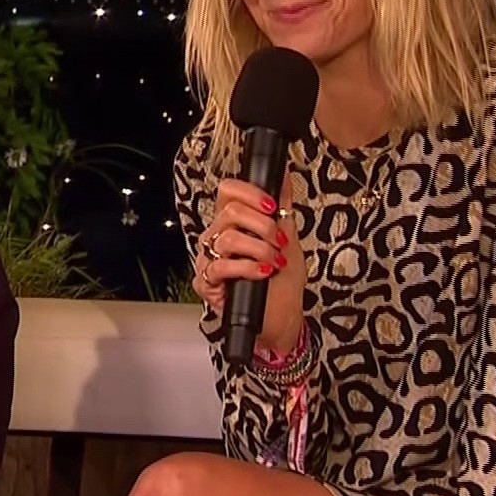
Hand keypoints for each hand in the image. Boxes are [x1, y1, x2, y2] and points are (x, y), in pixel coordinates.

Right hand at [192, 172, 304, 353]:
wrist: (281, 319)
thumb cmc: (282, 283)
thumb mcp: (288, 240)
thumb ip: (282, 209)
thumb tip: (284, 177)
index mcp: (234, 223)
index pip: (229, 192)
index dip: (250, 193)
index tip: (272, 206)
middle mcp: (218, 237)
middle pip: (229, 212)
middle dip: (262, 226)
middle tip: (278, 241)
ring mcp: (210, 259)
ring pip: (227, 239)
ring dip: (259, 249)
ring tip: (274, 261)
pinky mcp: (206, 282)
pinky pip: (221, 267)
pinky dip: (248, 268)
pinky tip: (263, 272)